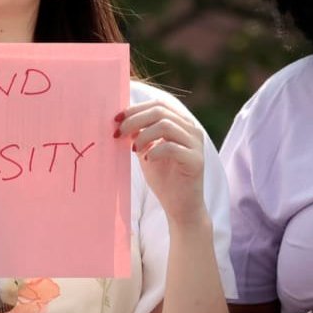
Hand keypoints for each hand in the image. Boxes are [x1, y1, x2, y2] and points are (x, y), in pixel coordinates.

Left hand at [115, 98, 206, 225]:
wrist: (180, 207)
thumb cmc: (164, 179)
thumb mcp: (146, 151)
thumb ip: (139, 135)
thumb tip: (122, 119)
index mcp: (181, 124)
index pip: (158, 105)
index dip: (135, 108)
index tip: (116, 119)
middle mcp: (192, 130)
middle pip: (160, 112)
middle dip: (135, 120)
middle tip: (118, 133)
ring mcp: (196, 144)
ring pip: (166, 126)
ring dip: (143, 135)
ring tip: (133, 149)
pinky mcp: (196, 160)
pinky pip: (171, 147)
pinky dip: (155, 151)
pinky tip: (147, 159)